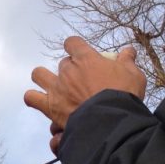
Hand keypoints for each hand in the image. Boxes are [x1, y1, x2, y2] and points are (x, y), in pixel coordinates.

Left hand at [25, 37, 145, 153]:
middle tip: (80, 81)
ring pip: (39, 74)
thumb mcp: (133, 74)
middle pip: (63, 64)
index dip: (75, 46)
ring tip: (53, 85)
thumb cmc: (124, 95)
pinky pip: (31, 98)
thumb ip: (127, 60)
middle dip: (70, 70)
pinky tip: (40, 101)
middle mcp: (68, 71)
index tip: (80, 53)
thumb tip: (129, 50)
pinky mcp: (49, 106)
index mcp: (86, 59)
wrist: (111, 120)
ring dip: (44, 78)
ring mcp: (56, 88)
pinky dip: (34, 99)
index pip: (72, 43)